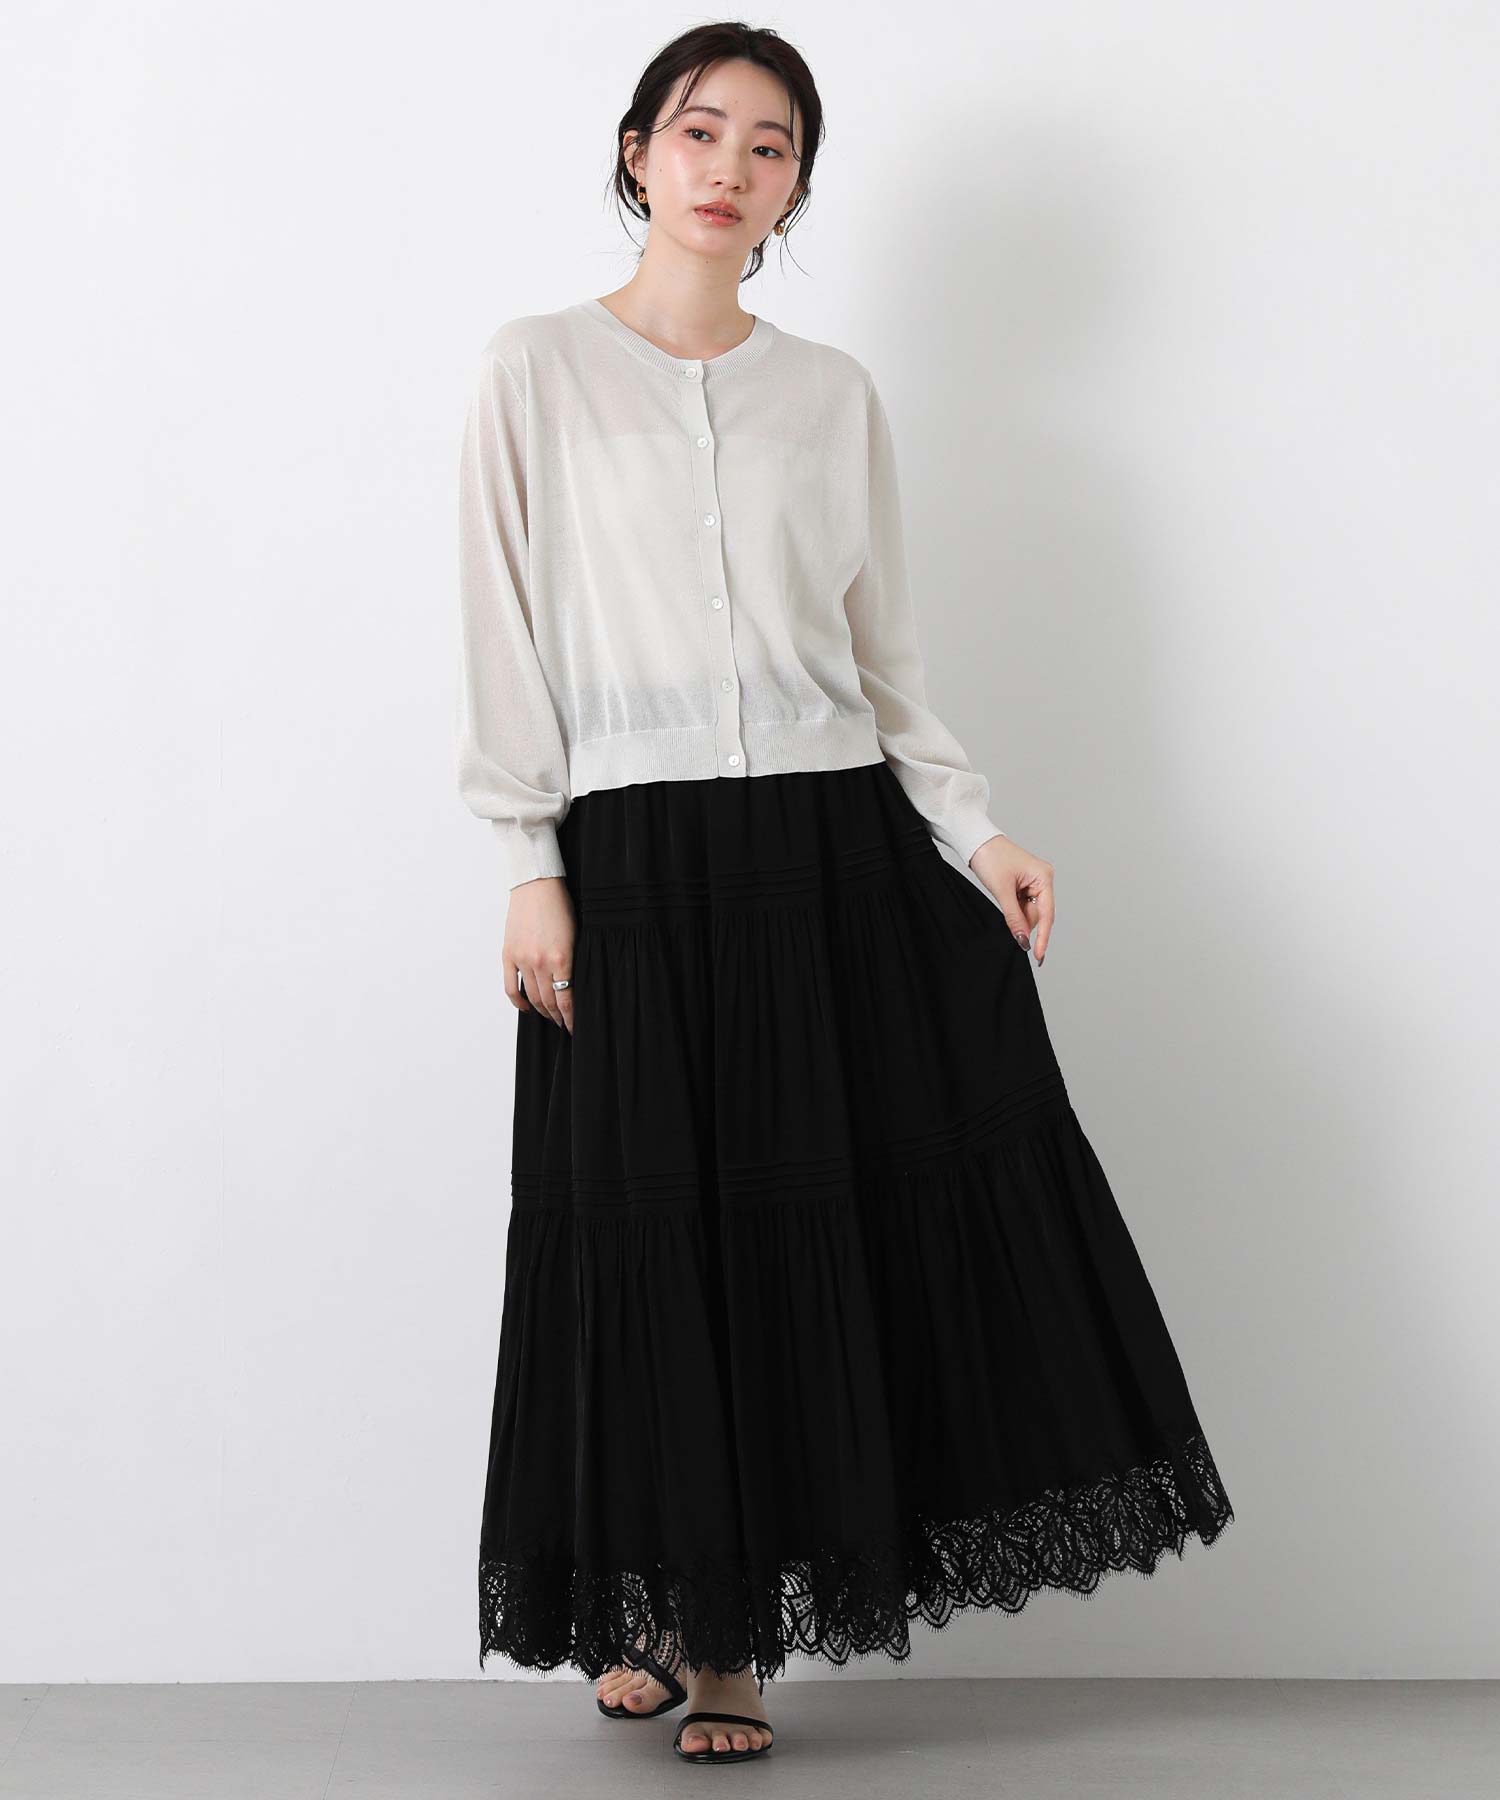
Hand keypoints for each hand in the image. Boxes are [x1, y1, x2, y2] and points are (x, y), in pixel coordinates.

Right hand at [504, 876, 575, 1031]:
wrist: (537, 885)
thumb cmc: (560, 906)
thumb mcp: (576, 936)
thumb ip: (572, 962)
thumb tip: (573, 985)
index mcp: (562, 959)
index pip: (567, 999)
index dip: (571, 1017)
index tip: (575, 1026)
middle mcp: (541, 963)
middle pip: (549, 1002)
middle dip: (558, 1016)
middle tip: (565, 1023)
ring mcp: (522, 960)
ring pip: (532, 997)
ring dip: (542, 1011)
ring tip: (551, 1017)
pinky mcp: (509, 954)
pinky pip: (511, 986)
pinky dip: (518, 1001)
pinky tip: (527, 1007)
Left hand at [968, 833, 1053, 963]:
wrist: (976, 841)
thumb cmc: (991, 858)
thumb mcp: (1002, 891)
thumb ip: (1014, 918)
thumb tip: (1023, 941)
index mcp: (1044, 877)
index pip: (1047, 914)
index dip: (1042, 937)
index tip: (1039, 956)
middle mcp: (1043, 879)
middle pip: (1037, 914)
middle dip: (1023, 922)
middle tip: (1008, 921)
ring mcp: (1034, 882)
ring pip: (1029, 911)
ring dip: (1016, 916)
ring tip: (1001, 897)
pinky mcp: (1024, 884)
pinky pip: (1022, 905)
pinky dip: (1013, 910)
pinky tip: (1004, 900)